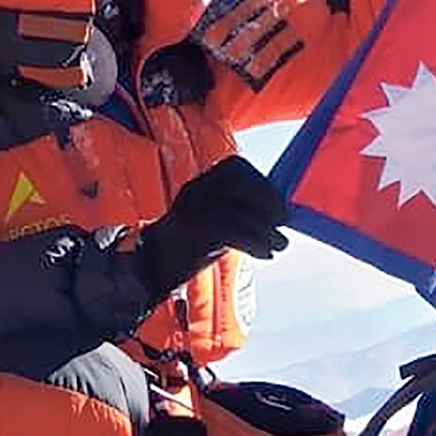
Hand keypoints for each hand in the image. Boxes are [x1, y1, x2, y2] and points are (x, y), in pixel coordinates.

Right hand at [139, 156, 288, 293]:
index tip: (279, 208)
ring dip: (266, 229)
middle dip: (268, 202)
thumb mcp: (217, 218)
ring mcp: (190, 209)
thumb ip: (242, 209)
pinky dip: (254, 242)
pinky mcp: (191, 232)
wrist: (154, 267)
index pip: (238, 168)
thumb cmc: (194, 243)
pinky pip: (230, 231)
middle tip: (281, 224)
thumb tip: (281, 212)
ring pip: (238, 209)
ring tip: (279, 245)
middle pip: (239, 183)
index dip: (264, 185)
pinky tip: (264, 254)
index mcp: (202, 181)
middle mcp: (195, 190)